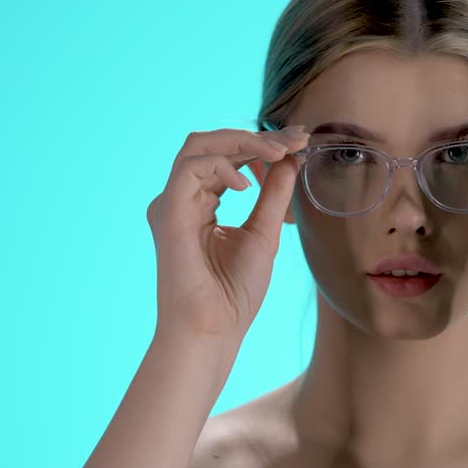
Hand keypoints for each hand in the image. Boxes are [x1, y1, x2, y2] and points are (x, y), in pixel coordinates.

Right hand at [145, 126, 307, 352]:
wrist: (214, 330)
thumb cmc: (233, 293)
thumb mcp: (264, 234)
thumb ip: (273, 196)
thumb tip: (290, 159)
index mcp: (201, 203)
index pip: (229, 158)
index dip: (263, 145)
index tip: (299, 141)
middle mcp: (183, 198)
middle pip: (213, 144)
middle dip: (258, 137)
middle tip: (296, 139)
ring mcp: (172, 203)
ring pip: (199, 146)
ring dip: (244, 142)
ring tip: (279, 153)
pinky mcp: (168, 211)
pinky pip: (190, 168)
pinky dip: (223, 165)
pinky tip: (250, 186)